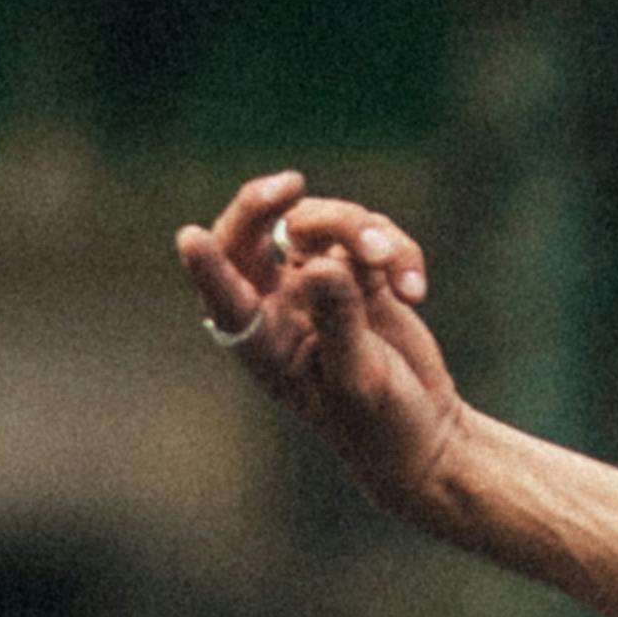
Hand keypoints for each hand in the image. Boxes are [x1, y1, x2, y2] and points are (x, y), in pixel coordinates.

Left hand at [174, 173, 464, 519]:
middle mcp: (278, 306)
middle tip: (291, 186)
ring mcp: (316, 282)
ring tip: (389, 264)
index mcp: (263, 345)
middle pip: (252, 235)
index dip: (208, 268)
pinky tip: (415, 291)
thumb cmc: (380, 424)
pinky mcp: (357, 270)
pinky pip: (368, 232)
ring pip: (318, 221)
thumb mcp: (359, 379)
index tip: (191, 239)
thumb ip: (337, 321)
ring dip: (358, 229)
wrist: (425, 429)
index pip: (225, 300)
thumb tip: (319, 265)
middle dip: (267, 206)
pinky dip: (398, 250)